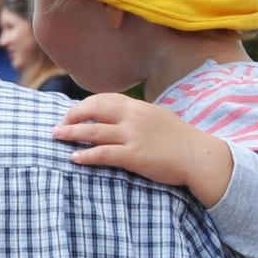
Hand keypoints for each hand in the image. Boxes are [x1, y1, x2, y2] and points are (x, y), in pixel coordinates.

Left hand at [53, 94, 226, 198]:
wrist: (200, 156)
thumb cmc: (179, 140)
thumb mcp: (157, 118)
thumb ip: (136, 116)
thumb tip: (116, 119)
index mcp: (138, 107)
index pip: (103, 99)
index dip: (84, 106)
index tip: (72, 114)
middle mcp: (133, 117)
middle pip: (93, 110)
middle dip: (72, 116)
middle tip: (59, 126)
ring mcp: (133, 136)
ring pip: (93, 132)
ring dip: (71, 134)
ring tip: (57, 137)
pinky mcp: (134, 156)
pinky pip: (103, 154)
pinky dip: (86, 155)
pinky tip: (74, 158)